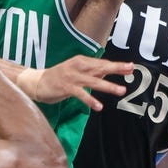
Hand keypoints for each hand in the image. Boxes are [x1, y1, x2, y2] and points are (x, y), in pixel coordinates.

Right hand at [17, 56, 132, 110]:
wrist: (36, 82)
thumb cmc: (58, 78)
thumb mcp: (76, 72)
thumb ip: (92, 72)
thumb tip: (110, 71)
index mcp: (81, 61)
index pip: (102, 63)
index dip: (117, 65)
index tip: (131, 67)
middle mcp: (78, 66)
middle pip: (100, 68)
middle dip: (116, 69)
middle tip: (130, 70)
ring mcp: (71, 77)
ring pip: (93, 81)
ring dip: (108, 86)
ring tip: (121, 91)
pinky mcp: (65, 87)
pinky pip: (80, 94)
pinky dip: (90, 100)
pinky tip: (99, 106)